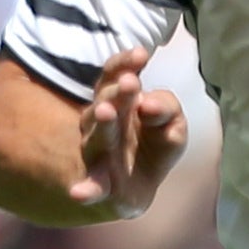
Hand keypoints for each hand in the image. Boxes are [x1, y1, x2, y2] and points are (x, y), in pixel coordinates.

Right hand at [71, 46, 186, 217]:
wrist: (134, 187)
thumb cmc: (153, 145)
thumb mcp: (170, 124)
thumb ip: (167, 110)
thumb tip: (149, 105)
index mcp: (117, 102)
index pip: (115, 77)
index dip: (125, 65)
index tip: (141, 54)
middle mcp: (102, 123)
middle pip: (107, 103)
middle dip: (119, 92)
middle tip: (132, 82)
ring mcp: (98, 153)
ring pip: (97, 137)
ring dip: (103, 124)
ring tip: (105, 112)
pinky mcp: (101, 185)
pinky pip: (92, 186)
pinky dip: (85, 189)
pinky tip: (78, 194)